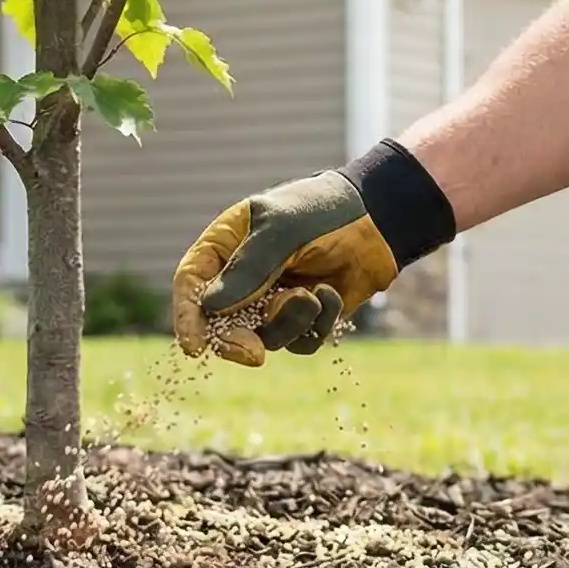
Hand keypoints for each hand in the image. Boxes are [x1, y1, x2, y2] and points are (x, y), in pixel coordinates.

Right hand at [172, 140, 456, 365]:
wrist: (379, 221)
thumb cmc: (325, 212)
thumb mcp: (283, 231)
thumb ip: (248, 269)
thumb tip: (210, 308)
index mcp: (227, 245)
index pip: (193, 282)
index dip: (188, 316)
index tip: (194, 347)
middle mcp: (244, 277)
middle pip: (221, 323)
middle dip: (237, 340)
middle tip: (253, 355)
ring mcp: (273, 300)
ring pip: (264, 337)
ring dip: (290, 322)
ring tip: (314, 295)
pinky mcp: (304, 318)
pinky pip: (299, 342)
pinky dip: (316, 325)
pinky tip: (331, 295)